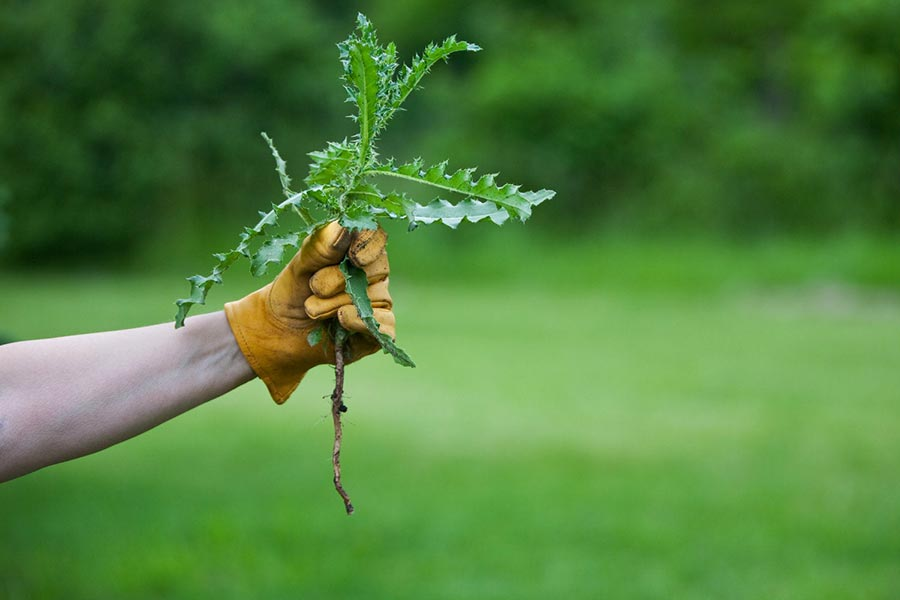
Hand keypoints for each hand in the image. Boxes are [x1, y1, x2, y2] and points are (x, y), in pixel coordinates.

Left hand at [224, 222, 394, 402]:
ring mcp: (377, 304)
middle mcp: (373, 275)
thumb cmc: (291, 292)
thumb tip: (343, 229)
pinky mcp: (378, 332)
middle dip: (339, 279)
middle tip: (313, 288)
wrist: (279, 332)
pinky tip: (340, 320)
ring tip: (311, 310)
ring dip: (337, 304)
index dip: (369, 245)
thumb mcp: (299, 266)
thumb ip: (319, 247)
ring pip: (375, 299)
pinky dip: (360, 322)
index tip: (352, 256)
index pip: (375, 238)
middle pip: (375, 269)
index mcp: (357, 250)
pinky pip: (384, 326)